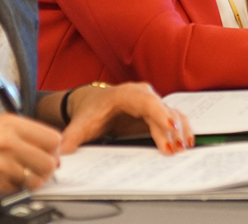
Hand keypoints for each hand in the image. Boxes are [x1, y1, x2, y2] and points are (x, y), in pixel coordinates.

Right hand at [0, 114, 61, 190]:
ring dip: (29, 183)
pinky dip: (12, 191)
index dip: (53, 150)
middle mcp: (7, 140)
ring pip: (35, 179)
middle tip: (35, 171)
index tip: (48, 155)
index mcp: (8, 123)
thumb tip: (46, 148)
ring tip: (16, 178)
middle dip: (45, 169)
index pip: (52, 137)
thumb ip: (19, 135)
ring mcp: (0, 162)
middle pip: (49, 160)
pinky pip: (16, 190)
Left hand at [61, 82, 193, 155]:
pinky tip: (187, 141)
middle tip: (175, 148)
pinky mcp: (157, 113)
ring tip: (183, 147)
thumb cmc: (90, 111)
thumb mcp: (80, 124)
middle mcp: (143, 95)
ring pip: (172, 113)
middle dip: (171, 128)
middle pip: (162, 109)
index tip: (168, 126)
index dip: (159, 113)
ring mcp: (152, 103)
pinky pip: (174, 118)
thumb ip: (70, 138)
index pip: (146, 101)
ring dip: (179, 130)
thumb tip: (60, 153)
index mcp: (125, 94)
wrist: (92, 103)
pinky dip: (182, 129)